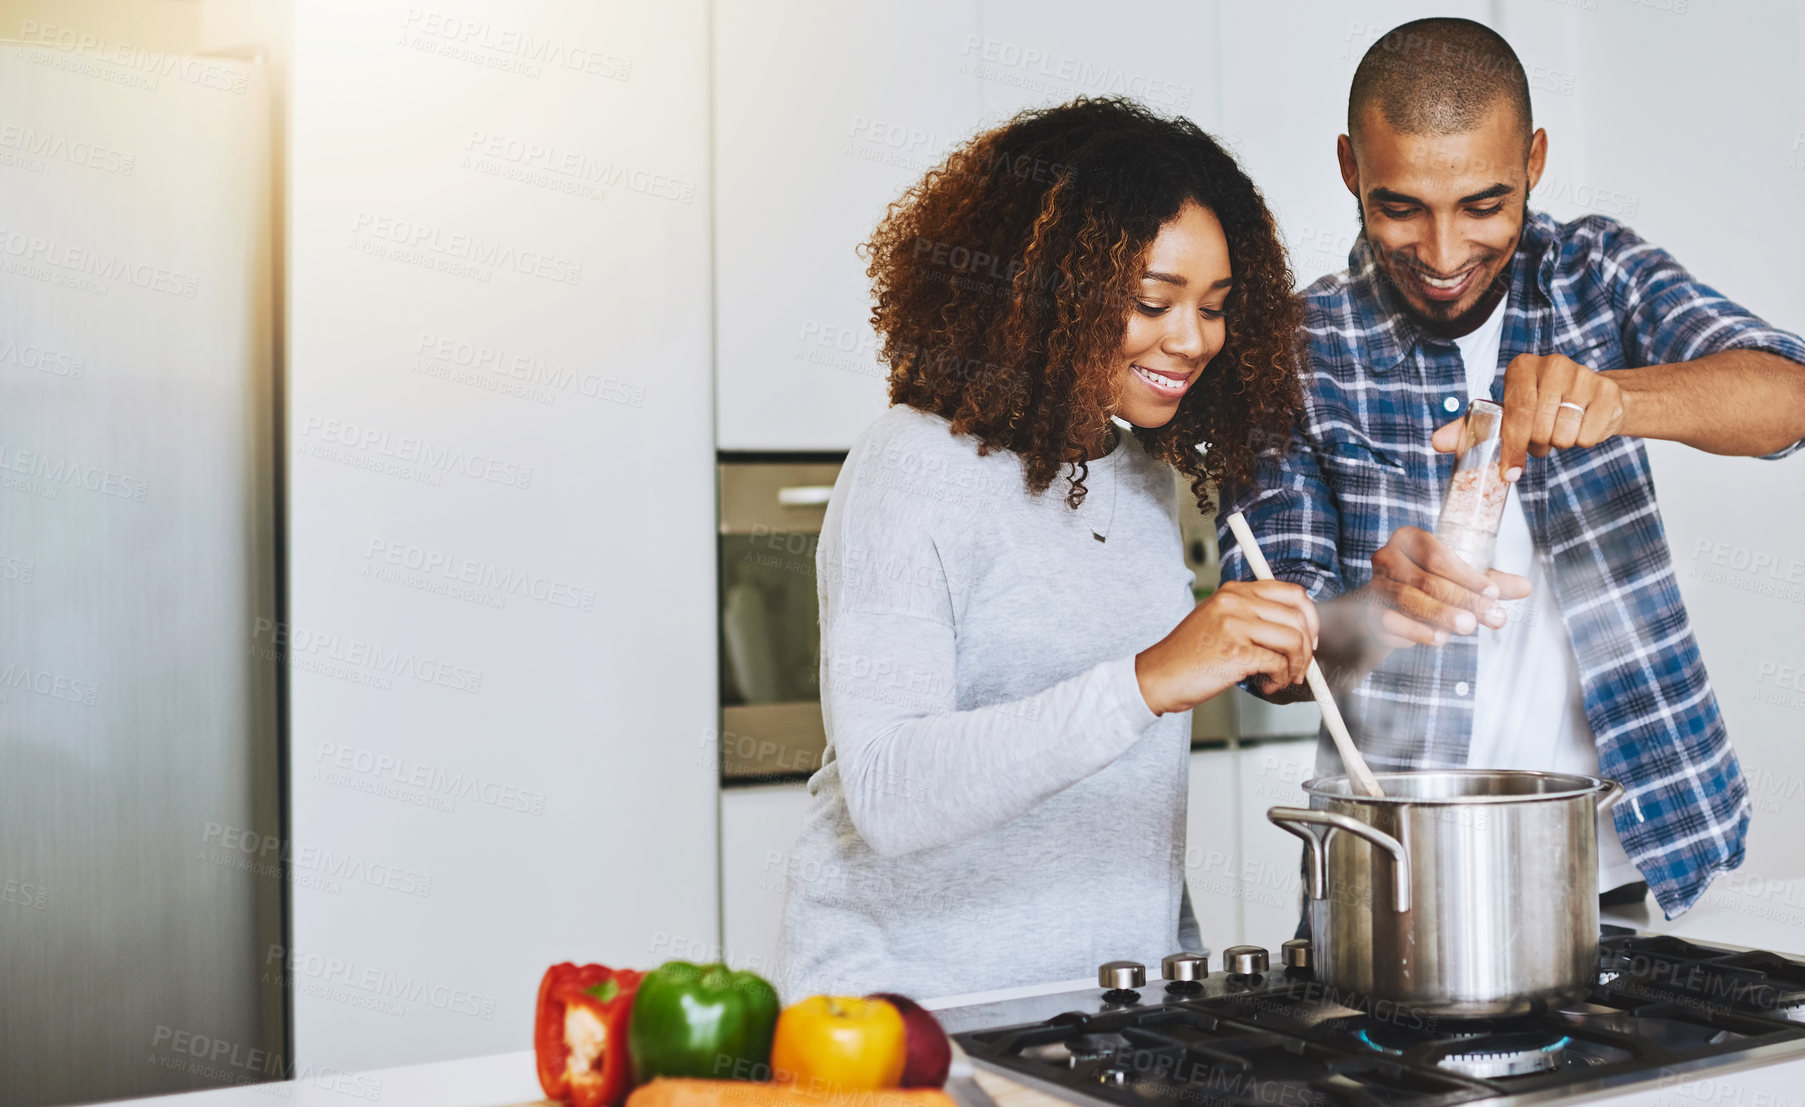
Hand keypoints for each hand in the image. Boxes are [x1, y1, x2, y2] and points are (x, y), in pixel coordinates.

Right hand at [1135, 580, 1319, 715]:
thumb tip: (1297, 629)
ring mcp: (1234, 625)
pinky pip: (1278, 664)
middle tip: (1300, 665)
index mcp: (1235, 591)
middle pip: (1298, 618)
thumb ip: (1253, 615)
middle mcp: (1235, 602)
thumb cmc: (1188, 655)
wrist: (1158, 676)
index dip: (1309, 618)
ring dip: (1296, 665)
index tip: (1308, 638)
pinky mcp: (1236, 652)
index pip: (1292, 593)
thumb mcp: (1219, 620)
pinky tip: (1266, 685)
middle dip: (1306, 648)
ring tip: (1282, 677)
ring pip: (1293, 640)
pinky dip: (1280, 679)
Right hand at [1345, 526, 1530, 649]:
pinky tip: (1441, 638)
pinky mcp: (1369, 613)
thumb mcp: (1460, 577)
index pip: (1438, 556)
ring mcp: (1375, 586)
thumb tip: (1526, 587)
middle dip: (1463, 600)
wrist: (1385, 605)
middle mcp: (1386, 557)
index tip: (1494, 593)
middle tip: (1492, 617)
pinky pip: (1393, 622)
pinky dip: (1418, 632)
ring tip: (1469, 627)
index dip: (1467, 575)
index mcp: (1409, 539)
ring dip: (1442, 615)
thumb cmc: (1427, 584)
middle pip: (1427, 579)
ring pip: (1409, 600)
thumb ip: (1490, 581)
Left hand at [1431, 352, 1625, 475]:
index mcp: (1522, 367)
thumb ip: (1470, 429)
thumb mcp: (1504, 415)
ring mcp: (1584, 376)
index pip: (1516, 413)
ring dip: (1561, 442)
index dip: (1513, 446)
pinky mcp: (1608, 392)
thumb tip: (1437, 443)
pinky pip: (1589, 437)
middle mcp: (1553, 364)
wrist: (1591, 398)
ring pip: (1564, 435)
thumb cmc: (1540, 407)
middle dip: (1537, 445)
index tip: (1510, 471)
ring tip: (1561, 427)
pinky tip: (1582, 424)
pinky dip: (1584, 441)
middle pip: (1540, 428)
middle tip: (1541, 436)